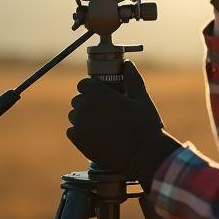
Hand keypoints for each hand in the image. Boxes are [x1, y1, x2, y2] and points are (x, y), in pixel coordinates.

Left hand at [66, 61, 179, 188]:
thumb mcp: (142, 98)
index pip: (84, 85)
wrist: (144, 154)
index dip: (93, 89)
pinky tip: (97, 136)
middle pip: (78, 100)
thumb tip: (127, 64)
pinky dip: (81, 133)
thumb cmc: (145, 125)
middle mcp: (85, 107)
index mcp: (98, 93)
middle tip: (106, 113)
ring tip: (103, 126)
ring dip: (85, 118)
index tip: (102, 96)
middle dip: (89, 104)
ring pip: (75, 116)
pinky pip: (72, 131)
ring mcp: (80, 125)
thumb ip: (132, 79)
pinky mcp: (78, 141)